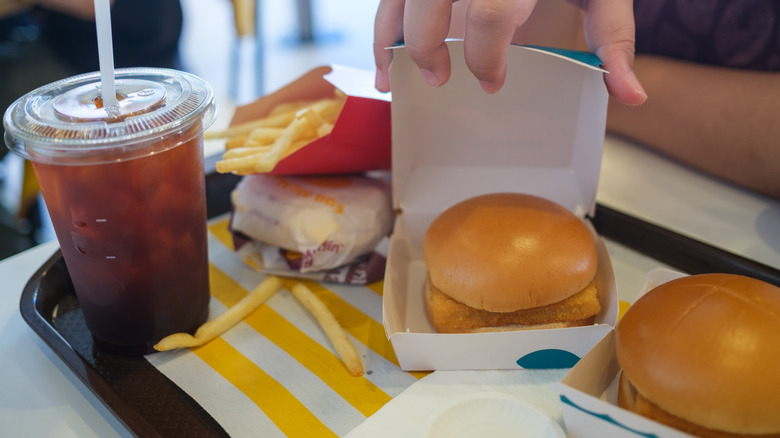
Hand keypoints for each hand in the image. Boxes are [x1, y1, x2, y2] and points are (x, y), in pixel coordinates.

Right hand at [373, 0, 646, 104]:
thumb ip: (613, 36)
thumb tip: (633, 95)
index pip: (490, 14)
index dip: (485, 56)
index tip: (492, 82)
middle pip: (432, 2)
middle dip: (428, 49)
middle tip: (441, 81)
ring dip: (391, 40)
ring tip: (394, 79)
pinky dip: (383, 26)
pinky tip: (385, 58)